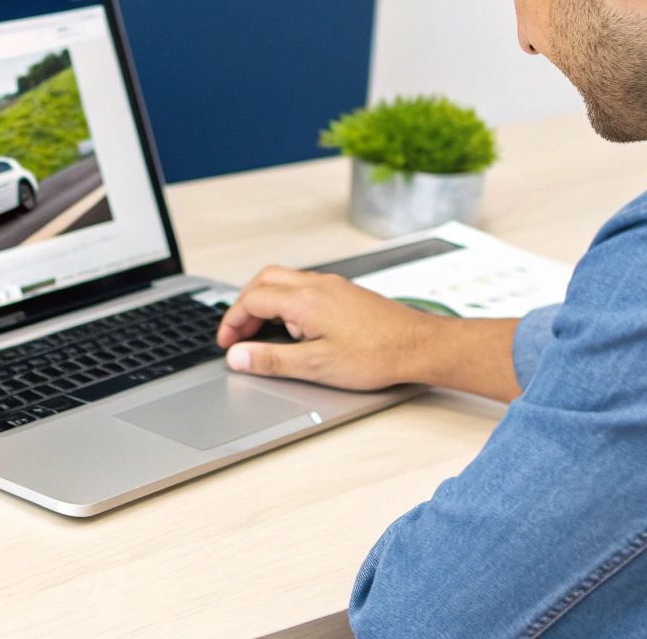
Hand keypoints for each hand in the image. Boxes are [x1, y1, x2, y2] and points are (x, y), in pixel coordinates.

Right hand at [214, 265, 447, 390]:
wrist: (419, 346)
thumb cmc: (377, 355)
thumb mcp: (317, 366)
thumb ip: (272, 360)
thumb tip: (238, 356)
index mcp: (305, 300)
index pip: (253, 299)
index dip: (233, 321)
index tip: (227, 343)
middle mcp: (317, 285)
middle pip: (264, 280)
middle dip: (244, 304)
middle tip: (238, 333)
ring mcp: (333, 286)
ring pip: (285, 280)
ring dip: (265, 300)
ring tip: (261, 330)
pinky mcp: (345, 292)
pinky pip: (303, 286)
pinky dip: (286, 301)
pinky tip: (294, 326)